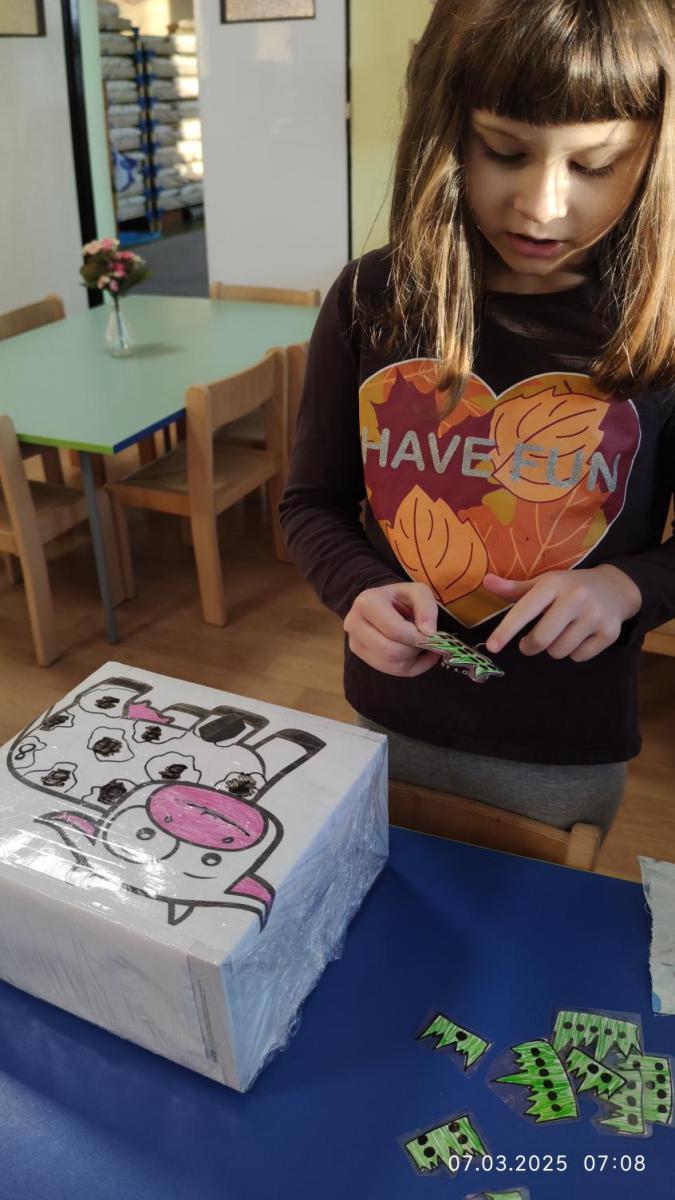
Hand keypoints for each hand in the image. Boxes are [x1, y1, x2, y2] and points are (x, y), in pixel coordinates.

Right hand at [344, 582, 438, 676]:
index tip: (434, 637)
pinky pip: (391, 671)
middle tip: (427, 641)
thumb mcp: (418, 591)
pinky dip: (410, 666)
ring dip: (413, 658)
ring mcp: (355, 643)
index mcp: (366, 603)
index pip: (393, 630)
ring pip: (391, 664)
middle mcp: (354, 624)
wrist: (383, 604)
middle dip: (414, 649)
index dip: (417, 637)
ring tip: (420, 645)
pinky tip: (415, 654)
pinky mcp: (362, 657)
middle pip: (390, 651)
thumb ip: (427, 606)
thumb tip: (429, 632)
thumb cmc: (401, 598)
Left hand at [483, 565, 641, 661]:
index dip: (506, 630)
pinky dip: (574, 652)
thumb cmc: (569, 587)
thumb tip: (485, 581)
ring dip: (553, 648)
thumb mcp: (543, 583)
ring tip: (560, 633)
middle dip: (530, 646)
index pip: (525, 610)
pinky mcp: (610, 632)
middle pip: (541, 639)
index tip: (492, 647)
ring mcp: (595, 615)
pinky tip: (580, 636)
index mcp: (554, 584)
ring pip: (559, 651)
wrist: (615, 588)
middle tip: (529, 643)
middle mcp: (576, 597)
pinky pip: (579, 657)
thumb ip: (514, 589)